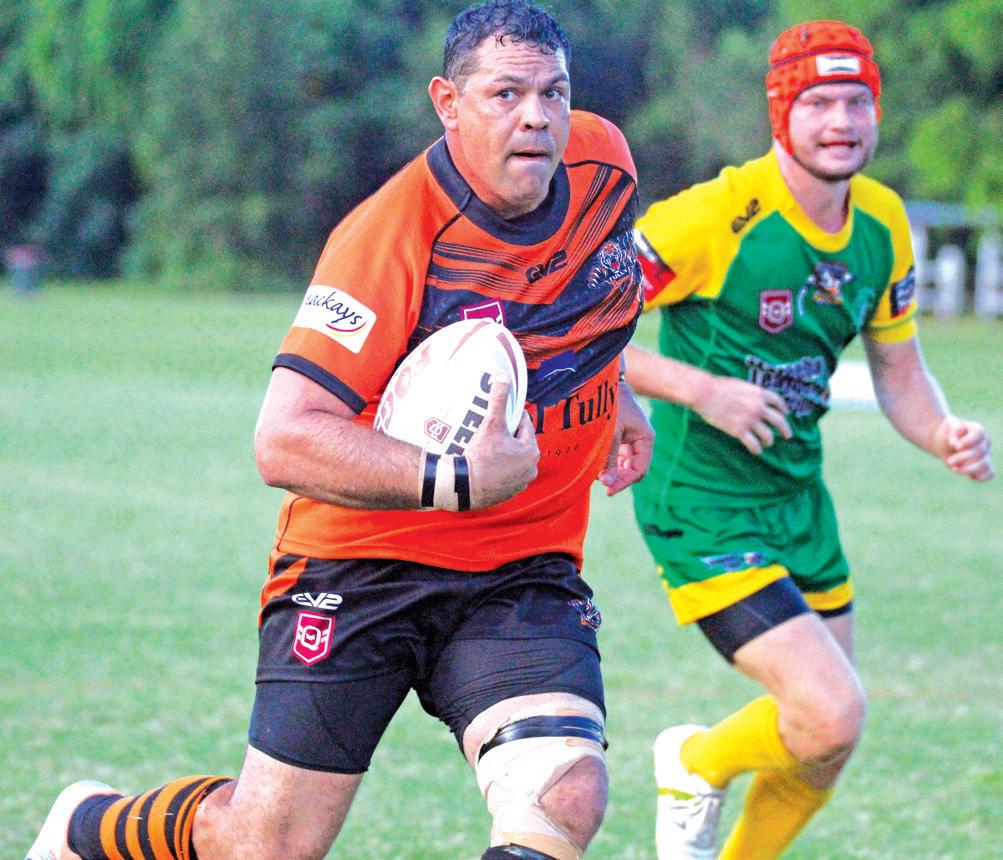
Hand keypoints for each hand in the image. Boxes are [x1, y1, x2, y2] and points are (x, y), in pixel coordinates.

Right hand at [464, 373, 539, 507]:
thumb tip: (503, 376)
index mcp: (531, 451)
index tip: (500, 412)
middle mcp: (530, 469)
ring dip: (503, 452)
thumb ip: (498, 399)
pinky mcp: (508, 494)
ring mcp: (520, 483)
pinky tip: (484, 463)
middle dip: (507, 435)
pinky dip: (498, 468)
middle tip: (490, 428)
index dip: (512, 416)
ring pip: (512, 459)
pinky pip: (505, 475)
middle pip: (518, 443)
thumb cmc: (481, 455)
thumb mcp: (491, 424)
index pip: (524, 425)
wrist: (463, 487)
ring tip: (486, 444)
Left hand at [598, 382, 653, 495]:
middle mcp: (641, 441)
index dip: (625, 482)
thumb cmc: (611, 405)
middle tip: (601, 486)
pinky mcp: (620, 437)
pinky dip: (608, 463)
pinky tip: (596, 465)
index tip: (608, 490)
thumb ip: (609, 459)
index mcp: (646, 439)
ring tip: (596, 474)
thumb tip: (607, 484)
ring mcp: (631, 439)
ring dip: (612, 471)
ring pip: (624, 464)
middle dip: (618, 478)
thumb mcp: (610, 433)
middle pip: (633, 469)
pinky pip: (617, 456)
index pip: (639, 469)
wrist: (603, 383)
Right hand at [693, 375, 791, 454]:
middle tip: (788, 436)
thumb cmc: (717, 386)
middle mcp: (758, 407)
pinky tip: (756, 451)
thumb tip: (751, 398)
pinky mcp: (739, 430)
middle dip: (785, 430)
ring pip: (768, 435)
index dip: (783, 408)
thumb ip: (749, 393)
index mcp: (759, 393)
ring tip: (767, 444)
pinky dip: (756, 449)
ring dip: (769, 441)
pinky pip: (753, 443)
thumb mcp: (739, 384)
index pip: (778, 401)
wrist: (705, 393)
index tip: (786, 413)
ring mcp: (750, 419)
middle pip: (779, 420)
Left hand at [934, 416, 993, 480]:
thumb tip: (956, 442)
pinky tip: (970, 476)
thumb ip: (954, 427)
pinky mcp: (983, 465)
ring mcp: (985, 454)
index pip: (978, 433)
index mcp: (977, 429)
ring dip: (969, 469)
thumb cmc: (948, 432)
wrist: (946, 442)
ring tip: (954, 469)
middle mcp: (984, 442)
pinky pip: (990, 473)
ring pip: (985, 464)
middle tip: (949, 461)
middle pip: (979, 452)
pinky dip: (981, 477)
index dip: (968, 441)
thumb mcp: (948, 426)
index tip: (956, 446)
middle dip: (962, 458)